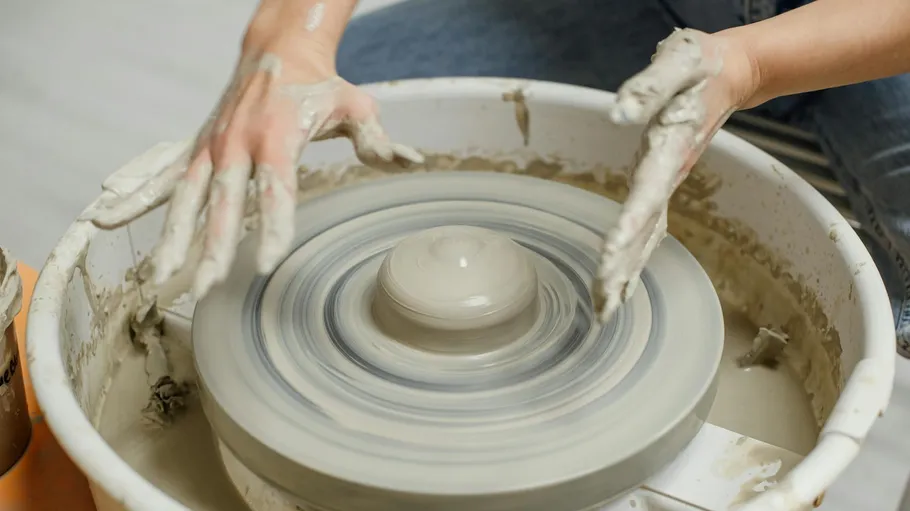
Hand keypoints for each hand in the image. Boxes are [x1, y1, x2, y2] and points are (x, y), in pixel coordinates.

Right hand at [84, 45, 421, 297]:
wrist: (278, 51)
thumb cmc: (320, 85)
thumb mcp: (356, 107)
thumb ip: (378, 140)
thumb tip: (412, 162)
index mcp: (277, 137)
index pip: (276, 191)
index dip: (273, 228)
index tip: (268, 264)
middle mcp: (236, 143)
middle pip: (224, 204)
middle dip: (215, 248)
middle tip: (207, 288)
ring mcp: (211, 145)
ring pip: (186, 198)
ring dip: (172, 238)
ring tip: (159, 277)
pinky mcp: (198, 147)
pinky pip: (162, 176)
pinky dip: (134, 196)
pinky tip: (107, 217)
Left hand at [593, 28, 757, 321]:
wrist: (730, 75)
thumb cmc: (700, 67)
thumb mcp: (678, 64)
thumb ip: (649, 87)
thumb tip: (618, 113)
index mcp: (670, 150)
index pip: (646, 195)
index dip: (629, 227)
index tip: (610, 258)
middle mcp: (669, 175)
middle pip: (645, 230)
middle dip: (622, 268)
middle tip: (603, 308)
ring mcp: (667, 183)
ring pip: (646, 235)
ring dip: (626, 271)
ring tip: (605, 309)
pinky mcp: (663, 182)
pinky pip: (648, 227)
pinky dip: (633, 255)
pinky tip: (621, 280)